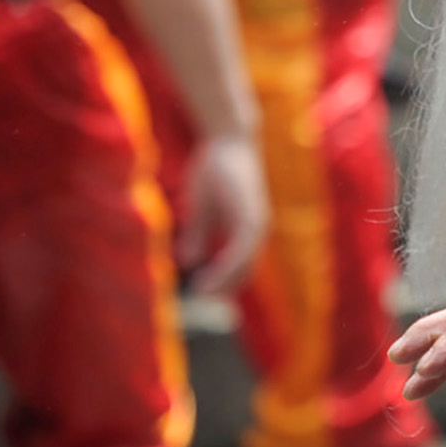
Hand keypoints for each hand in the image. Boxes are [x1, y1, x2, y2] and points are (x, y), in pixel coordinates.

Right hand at [176, 134, 268, 296]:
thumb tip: (189, 262)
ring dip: (223, 285)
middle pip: (243, 273)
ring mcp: (256, 224)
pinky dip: (225, 268)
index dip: (221, 285)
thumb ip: (198, 235)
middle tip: (201, 306)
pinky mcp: (250, 216)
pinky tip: (208, 279)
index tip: (201, 300)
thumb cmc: (215, 170)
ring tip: (202, 298)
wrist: (227, 139)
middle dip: (222, 291)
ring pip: (243, 266)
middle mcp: (256, 230)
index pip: (238, 268)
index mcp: (246, 230)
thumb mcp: (201, 209)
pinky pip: (239, 251)